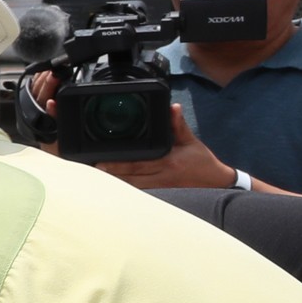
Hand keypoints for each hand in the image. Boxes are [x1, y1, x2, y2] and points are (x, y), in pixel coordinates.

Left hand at [29, 74, 236, 189]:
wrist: (216, 185)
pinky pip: (133, 192)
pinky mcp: (155, 193)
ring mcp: (156, 187)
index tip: (99, 161)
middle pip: (125, 175)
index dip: (117, 162)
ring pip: (126, 186)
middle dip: (105, 171)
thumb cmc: (202, 163)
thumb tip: (172, 108)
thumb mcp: (191, 142)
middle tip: (84, 168)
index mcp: (166, 161)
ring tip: (87, 178)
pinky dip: (118, 190)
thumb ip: (178, 125)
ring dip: (108, 182)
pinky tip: (102, 189)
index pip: (137, 161)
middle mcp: (158, 176)